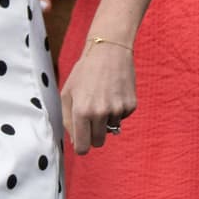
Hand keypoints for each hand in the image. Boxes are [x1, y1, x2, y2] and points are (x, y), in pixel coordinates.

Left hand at [60, 40, 136, 154]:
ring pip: (111, 130)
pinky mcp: (131, 105)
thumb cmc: (84, 73)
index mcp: (82, 112)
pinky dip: (117, 111)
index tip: (81, 143)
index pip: (83, 147)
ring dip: (106, 121)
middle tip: (90, 118)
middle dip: (93, 135)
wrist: (109, 51)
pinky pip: (122, 118)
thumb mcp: (67, 94)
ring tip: (102, 99)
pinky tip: (113, 94)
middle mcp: (101, 113)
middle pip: (98, 142)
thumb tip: (76, 141)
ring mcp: (118, 110)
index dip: (81, 147)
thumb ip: (68, 120)